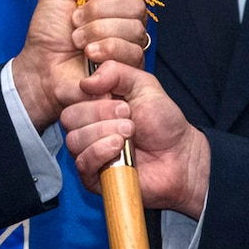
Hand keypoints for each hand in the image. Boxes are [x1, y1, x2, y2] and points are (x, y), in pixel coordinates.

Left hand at [9, 0, 151, 129]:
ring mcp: (131, 45)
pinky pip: (133, 52)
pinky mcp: (130, 69)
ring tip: (78, 41)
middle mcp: (128, 21)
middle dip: (99, 12)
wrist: (40, 67)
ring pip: (135, 29)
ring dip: (98, 32)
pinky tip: (89, 55)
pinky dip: (105, 50)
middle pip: (136, 6)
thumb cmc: (49, 33)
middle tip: (76, 21)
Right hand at [60, 62, 210, 218]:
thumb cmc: (163, 123)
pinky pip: (82, 162)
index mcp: (95, 104)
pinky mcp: (93, 176)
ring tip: (129, 133)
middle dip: (100, 113)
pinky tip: (118, 148)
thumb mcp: (143, 85)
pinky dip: (100, 152)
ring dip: (104, 133)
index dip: (90, 94)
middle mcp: (88, 128)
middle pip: (69, 117)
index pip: (70, 94)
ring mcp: (89, 152)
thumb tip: (86, 81)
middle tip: (128, 116)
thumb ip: (115, 72)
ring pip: (74, 139)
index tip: (115, 96)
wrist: (179, 154)